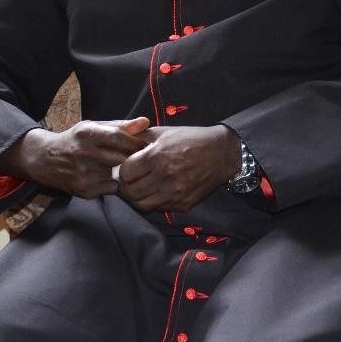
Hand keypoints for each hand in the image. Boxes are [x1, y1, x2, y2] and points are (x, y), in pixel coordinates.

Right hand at [0, 117, 149, 198]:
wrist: (46, 160)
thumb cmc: (75, 140)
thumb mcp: (93, 127)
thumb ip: (120, 126)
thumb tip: (146, 122)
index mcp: (87, 134)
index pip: (120, 138)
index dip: (136, 142)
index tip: (145, 145)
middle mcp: (83, 153)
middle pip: (121, 158)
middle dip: (134, 158)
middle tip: (142, 158)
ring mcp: (82, 174)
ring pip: (118, 174)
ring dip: (123, 171)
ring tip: (120, 166)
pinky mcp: (82, 190)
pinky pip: (111, 188)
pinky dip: (113, 183)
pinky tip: (106, 176)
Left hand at [117, 124, 238, 211]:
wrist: (221, 154)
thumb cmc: (190, 139)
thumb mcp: (164, 132)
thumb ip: (139, 136)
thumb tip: (119, 142)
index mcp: (158, 156)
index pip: (126, 173)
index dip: (122, 171)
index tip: (126, 168)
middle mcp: (166, 176)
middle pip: (131, 192)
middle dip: (125, 187)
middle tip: (128, 182)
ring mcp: (175, 193)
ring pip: (142, 205)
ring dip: (137, 198)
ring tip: (139, 189)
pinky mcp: (183, 204)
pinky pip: (159, 209)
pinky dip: (153, 202)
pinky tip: (155, 192)